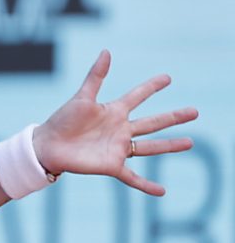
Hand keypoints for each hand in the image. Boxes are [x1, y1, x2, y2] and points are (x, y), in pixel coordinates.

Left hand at [32, 50, 197, 195]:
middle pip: (152, 122)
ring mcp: (117, 148)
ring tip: (190, 143)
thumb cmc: (62, 120)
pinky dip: (147, 185)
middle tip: (195, 111)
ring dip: (169, 145)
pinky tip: (162, 191)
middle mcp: (120, 129)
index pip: (137, 96)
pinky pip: (133, 177)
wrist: (47, 146)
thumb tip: (106, 51)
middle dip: (173, 117)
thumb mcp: (82, 97)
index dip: (151, 87)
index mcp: (113, 111)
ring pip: (150, 146)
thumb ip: (95, 76)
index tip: (167, 78)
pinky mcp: (111, 165)